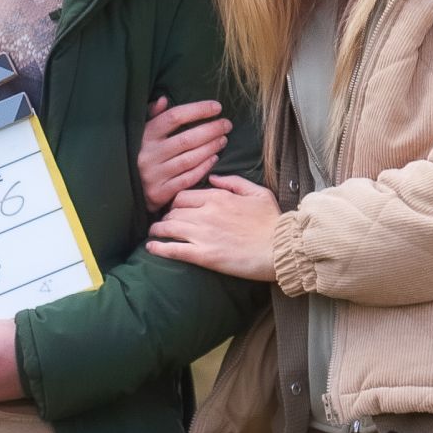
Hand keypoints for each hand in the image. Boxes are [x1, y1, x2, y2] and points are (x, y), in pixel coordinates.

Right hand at [134, 95, 229, 211]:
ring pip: (190, 159)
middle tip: (227, 125)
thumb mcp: (140, 133)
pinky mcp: (160, 192)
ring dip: (211, 147)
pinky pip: (188, 178)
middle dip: (211, 129)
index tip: (217, 107)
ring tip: (223, 139)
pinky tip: (214, 158)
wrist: (124, 190)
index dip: (198, 110)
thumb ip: (152, 116)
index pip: (174, 117)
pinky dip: (204, 167)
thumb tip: (164, 99)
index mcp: (145, 136)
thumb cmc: (139, 155)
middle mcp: (149, 154)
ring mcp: (154, 175)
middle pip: (186, 138)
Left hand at [143, 172, 282, 281]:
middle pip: (173, 210)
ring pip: (168, 227)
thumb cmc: (272, 221)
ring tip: (154, 234)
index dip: (177, 202)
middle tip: (165, 223)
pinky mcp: (203, 255)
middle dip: (167, 216)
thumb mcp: (257, 192)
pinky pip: (172, 249)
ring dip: (158, 230)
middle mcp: (205, 213)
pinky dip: (158, 247)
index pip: (183, 195)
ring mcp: (202, 234)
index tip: (177, 209)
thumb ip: (233, 182)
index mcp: (217, 196)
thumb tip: (213, 176)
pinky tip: (151, 247)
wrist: (280, 248)